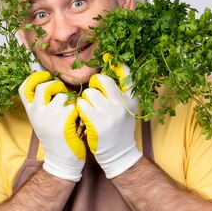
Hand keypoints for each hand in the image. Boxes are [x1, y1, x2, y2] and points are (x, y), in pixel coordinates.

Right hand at [19, 71, 85, 181]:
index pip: (24, 88)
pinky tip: (78, 121)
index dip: (34, 78)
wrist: (61, 161)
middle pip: (43, 87)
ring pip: (62, 96)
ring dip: (71, 101)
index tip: (45, 76)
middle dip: (56, 85)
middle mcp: (37, 113)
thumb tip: (51, 84)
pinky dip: (78, 112)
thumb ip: (44, 105)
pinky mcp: (63, 122)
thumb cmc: (56, 140)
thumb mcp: (43, 121)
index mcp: (31, 112)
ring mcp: (50, 117)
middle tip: (63, 93)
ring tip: (72, 113)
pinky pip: (74, 106)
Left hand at [76, 61, 141, 178]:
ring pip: (89, 93)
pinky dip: (80, 109)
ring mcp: (109, 113)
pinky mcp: (97, 122)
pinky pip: (82, 105)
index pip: (127, 75)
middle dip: (94, 83)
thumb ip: (120, 93)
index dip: (117, 64)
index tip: (108, 57)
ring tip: (90, 110)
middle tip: (94, 93)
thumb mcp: (127, 109)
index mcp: (131, 99)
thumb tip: (109, 71)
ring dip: (85, 99)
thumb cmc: (120, 128)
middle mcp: (122, 104)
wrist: (118, 153)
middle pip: (102, 80)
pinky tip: (85, 117)